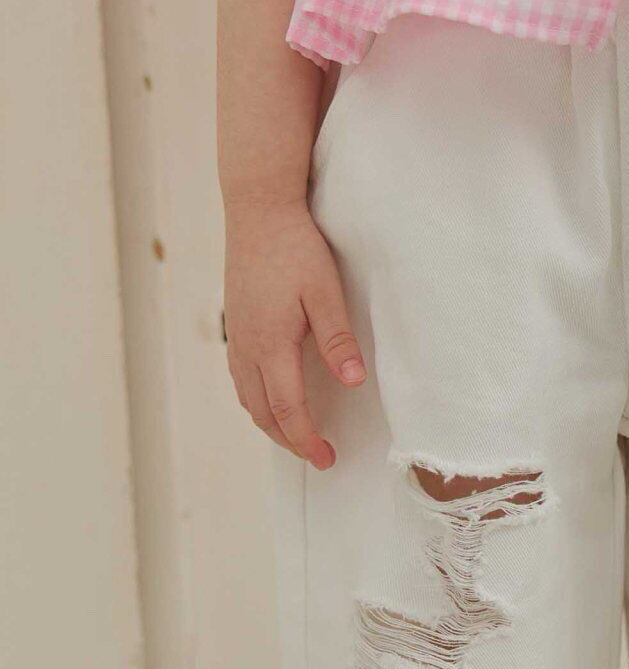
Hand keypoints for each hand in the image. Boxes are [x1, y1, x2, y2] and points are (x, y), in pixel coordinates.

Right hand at [222, 196, 364, 469]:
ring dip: (271, 424)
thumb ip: (338, 339)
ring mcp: (236, 337)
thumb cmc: (296, 247)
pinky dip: (257, 401)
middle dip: (290, 440)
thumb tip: (353, 383)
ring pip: (248, 398)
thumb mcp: (326, 291)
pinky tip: (272, 399)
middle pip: (263, 413)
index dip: (307, 440)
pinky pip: (240, 378)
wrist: (258, 210)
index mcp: (272, 345)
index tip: (327, 458)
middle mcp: (247, 347)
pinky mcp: (234, 325)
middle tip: (318, 456)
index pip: (288, 410)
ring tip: (297, 436)